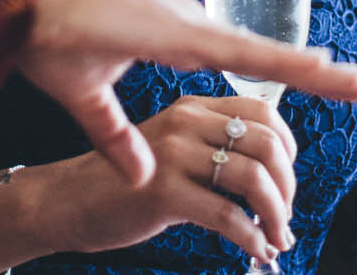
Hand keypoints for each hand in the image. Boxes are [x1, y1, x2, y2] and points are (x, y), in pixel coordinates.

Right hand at [0, 0, 356, 184]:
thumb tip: (139, 171)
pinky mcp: (182, 33)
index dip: (274, 69)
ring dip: (313, 69)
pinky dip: (286, 62)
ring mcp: (190, 25)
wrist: (19, 3)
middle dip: (310, 70)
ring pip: (267, 52)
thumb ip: (116, 135)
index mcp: (171, 34)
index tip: (311, 76)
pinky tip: (319, 68)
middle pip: (263, 52)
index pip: (236, 55)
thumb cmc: (45, 40)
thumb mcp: (89, 99)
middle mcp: (190, 25)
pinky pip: (246, 53)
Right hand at [47, 94, 298, 266]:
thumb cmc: (124, 180)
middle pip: (266, 143)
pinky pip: (227, 215)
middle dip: (287, 185)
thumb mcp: (171, 148)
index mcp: (193, 107)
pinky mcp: (163, 192)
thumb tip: (272, 176)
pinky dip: (251, 237)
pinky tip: (255, 249)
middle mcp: (186, 123)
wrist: (68, 201)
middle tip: (285, 215)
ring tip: (275, 237)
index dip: (288, 147)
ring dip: (275, 214)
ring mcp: (174, 155)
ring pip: (252, 179)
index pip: (263, 111)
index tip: (288, 178)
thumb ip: (212, 149)